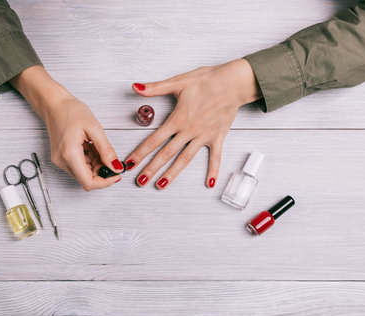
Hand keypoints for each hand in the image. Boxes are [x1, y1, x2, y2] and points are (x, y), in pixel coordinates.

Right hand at [10, 66, 122, 190]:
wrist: (54, 104)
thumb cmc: (70, 111)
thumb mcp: (94, 128)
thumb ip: (106, 150)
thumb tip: (116, 166)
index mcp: (70, 154)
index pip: (88, 182)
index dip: (105, 182)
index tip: (116, 174)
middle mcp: (62, 161)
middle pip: (86, 179)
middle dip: (102, 171)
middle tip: (110, 156)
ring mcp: (60, 160)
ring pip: (84, 173)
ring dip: (96, 165)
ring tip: (98, 146)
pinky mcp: (61, 158)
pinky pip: (79, 166)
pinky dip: (89, 161)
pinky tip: (91, 147)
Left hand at [125, 59, 260, 188]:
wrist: (234, 82)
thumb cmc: (208, 80)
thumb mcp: (179, 81)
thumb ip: (155, 88)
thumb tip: (136, 87)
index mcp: (178, 119)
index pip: (154, 140)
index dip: (140, 152)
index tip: (130, 163)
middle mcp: (189, 131)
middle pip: (166, 154)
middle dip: (152, 169)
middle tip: (140, 181)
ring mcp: (203, 136)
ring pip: (185, 159)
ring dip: (172, 174)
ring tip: (161, 185)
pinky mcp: (217, 137)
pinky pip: (215, 157)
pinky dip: (213, 170)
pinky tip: (210, 183)